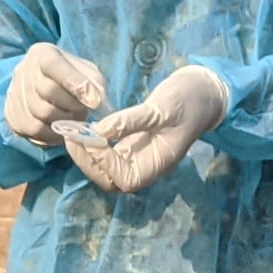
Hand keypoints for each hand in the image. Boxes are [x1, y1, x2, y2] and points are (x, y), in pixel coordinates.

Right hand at [2, 42, 110, 144]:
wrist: (41, 86)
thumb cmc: (70, 77)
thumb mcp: (85, 71)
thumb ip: (94, 82)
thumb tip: (98, 103)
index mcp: (43, 53)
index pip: (54, 65)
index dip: (75, 82)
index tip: (94, 101)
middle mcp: (24, 70)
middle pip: (48, 91)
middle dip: (72, 105)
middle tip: (84, 110)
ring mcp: (14, 93)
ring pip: (41, 113)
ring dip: (64, 121)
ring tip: (74, 119)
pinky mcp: (11, 115)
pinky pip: (34, 130)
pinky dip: (53, 134)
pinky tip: (62, 130)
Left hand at [64, 63, 228, 192]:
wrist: (201, 93)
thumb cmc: (187, 102)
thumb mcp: (161, 109)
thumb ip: (131, 121)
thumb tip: (100, 130)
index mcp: (156, 166)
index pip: (123, 179)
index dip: (103, 163)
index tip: (89, 138)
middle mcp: (143, 167)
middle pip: (108, 179)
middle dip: (87, 161)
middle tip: (72, 135)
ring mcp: (135, 158)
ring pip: (103, 168)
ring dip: (85, 154)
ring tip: (72, 130)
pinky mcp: (128, 146)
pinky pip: (105, 153)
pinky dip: (91, 144)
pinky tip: (82, 127)